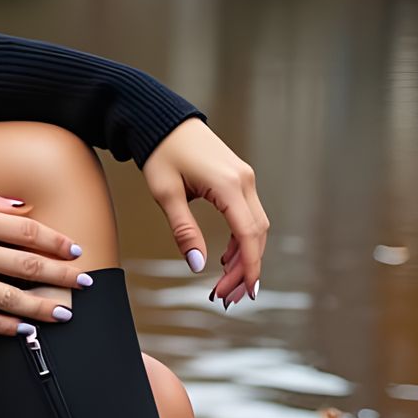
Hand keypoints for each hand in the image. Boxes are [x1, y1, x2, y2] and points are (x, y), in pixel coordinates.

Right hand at [0, 189, 87, 335]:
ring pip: (12, 298)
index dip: (57, 242)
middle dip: (63, 276)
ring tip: (65, 313)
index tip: (75, 250)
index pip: (28, 231)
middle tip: (85, 283)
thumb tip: (24, 208)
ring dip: (44, 307)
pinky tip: (26, 330)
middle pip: (28, 266)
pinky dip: (8, 327)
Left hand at [141, 117, 269, 307]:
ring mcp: (245, 179)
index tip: (244, 293)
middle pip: (257, 235)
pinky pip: (248, 215)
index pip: (248, 234)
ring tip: (225, 283)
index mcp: (228, 185)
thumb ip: (184, 230)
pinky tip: (225, 257)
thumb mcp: (166, 194)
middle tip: (227, 297)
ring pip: (256, 226)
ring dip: (244, 256)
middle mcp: (244, 181)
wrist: (163, 121)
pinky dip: (241, 239)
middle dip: (245, 269)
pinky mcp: (239, 179)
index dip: (249, 267)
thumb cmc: (160, 153)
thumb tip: (198, 266)